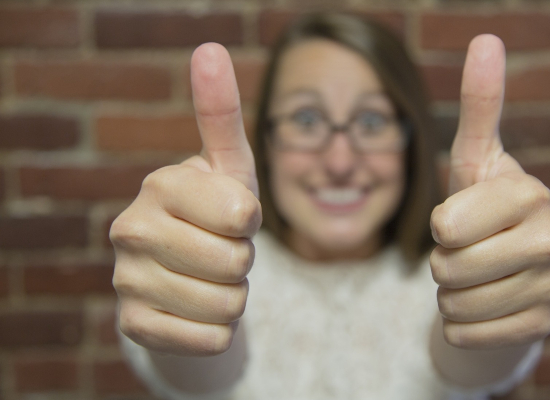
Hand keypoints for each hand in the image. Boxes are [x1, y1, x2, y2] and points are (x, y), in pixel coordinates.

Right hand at [110, 43, 260, 355]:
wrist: (187, 272)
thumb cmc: (216, 212)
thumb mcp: (229, 166)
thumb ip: (221, 113)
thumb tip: (210, 48)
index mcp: (160, 184)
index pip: (242, 215)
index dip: (250, 221)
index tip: (231, 215)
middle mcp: (130, 230)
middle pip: (236, 264)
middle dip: (243, 261)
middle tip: (220, 248)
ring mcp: (126, 281)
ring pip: (227, 306)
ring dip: (233, 296)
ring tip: (209, 277)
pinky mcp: (133, 326)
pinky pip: (209, 340)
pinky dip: (217, 331)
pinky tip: (195, 309)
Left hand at [429, 35, 549, 349]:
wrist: (511, 273)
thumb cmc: (483, 210)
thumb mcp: (476, 160)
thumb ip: (480, 106)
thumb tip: (487, 38)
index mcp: (530, 193)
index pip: (445, 225)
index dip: (440, 226)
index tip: (462, 219)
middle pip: (447, 268)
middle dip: (441, 263)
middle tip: (467, 252)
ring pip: (454, 304)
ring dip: (450, 294)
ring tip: (477, 276)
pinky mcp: (543, 326)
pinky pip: (466, 334)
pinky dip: (460, 325)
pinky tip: (485, 306)